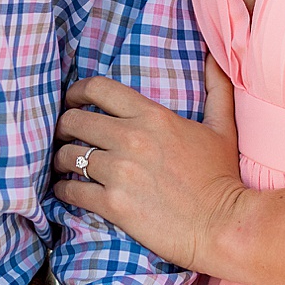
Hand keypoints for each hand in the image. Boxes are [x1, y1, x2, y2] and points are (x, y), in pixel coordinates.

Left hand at [53, 55, 247, 271]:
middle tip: (65, 137)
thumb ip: (216, 89)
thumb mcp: (222, 128)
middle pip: (74, 121)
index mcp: (152, 116)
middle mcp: (131, 139)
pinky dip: (63, 191)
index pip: (98, 88)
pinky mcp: (113, 205)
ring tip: (64, 166)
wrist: (223, 226)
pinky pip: (71, 191)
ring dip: (61, 160)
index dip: (76, 92)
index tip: (72, 101)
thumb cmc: (222, 178)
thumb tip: (214, 59)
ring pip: (68, 156)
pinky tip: (66, 192)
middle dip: (64, 128)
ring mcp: (120, 172)